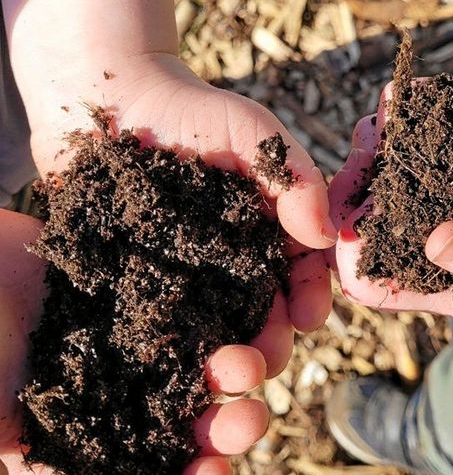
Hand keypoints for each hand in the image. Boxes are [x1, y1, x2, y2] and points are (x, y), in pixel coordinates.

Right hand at [0, 210, 274, 474]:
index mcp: (95, 443)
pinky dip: (225, 302)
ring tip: (248, 361)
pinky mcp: (145, 288)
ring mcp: (141, 341)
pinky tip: (252, 302)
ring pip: (208, 360)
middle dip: (230, 427)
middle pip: (198, 421)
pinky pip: (197, 296)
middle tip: (250, 419)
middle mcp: (128, 396)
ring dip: (237, 366)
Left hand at [25, 54, 333, 342]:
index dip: (310, 299)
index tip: (309, 317)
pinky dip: (164, 349)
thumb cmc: (192, 110)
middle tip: (265, 362)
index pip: (302, 275)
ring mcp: (184, 279)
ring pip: (212, 330)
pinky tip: (165, 366)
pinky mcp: (135, 286)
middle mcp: (232, 265)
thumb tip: (323, 236)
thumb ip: (294, 177)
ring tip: (220, 374)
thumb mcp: (255, 133)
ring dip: (223, 358)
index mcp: (269, 234)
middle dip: (271, 344)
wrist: (106, 100)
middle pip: (262, 316)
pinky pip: (153, 323)